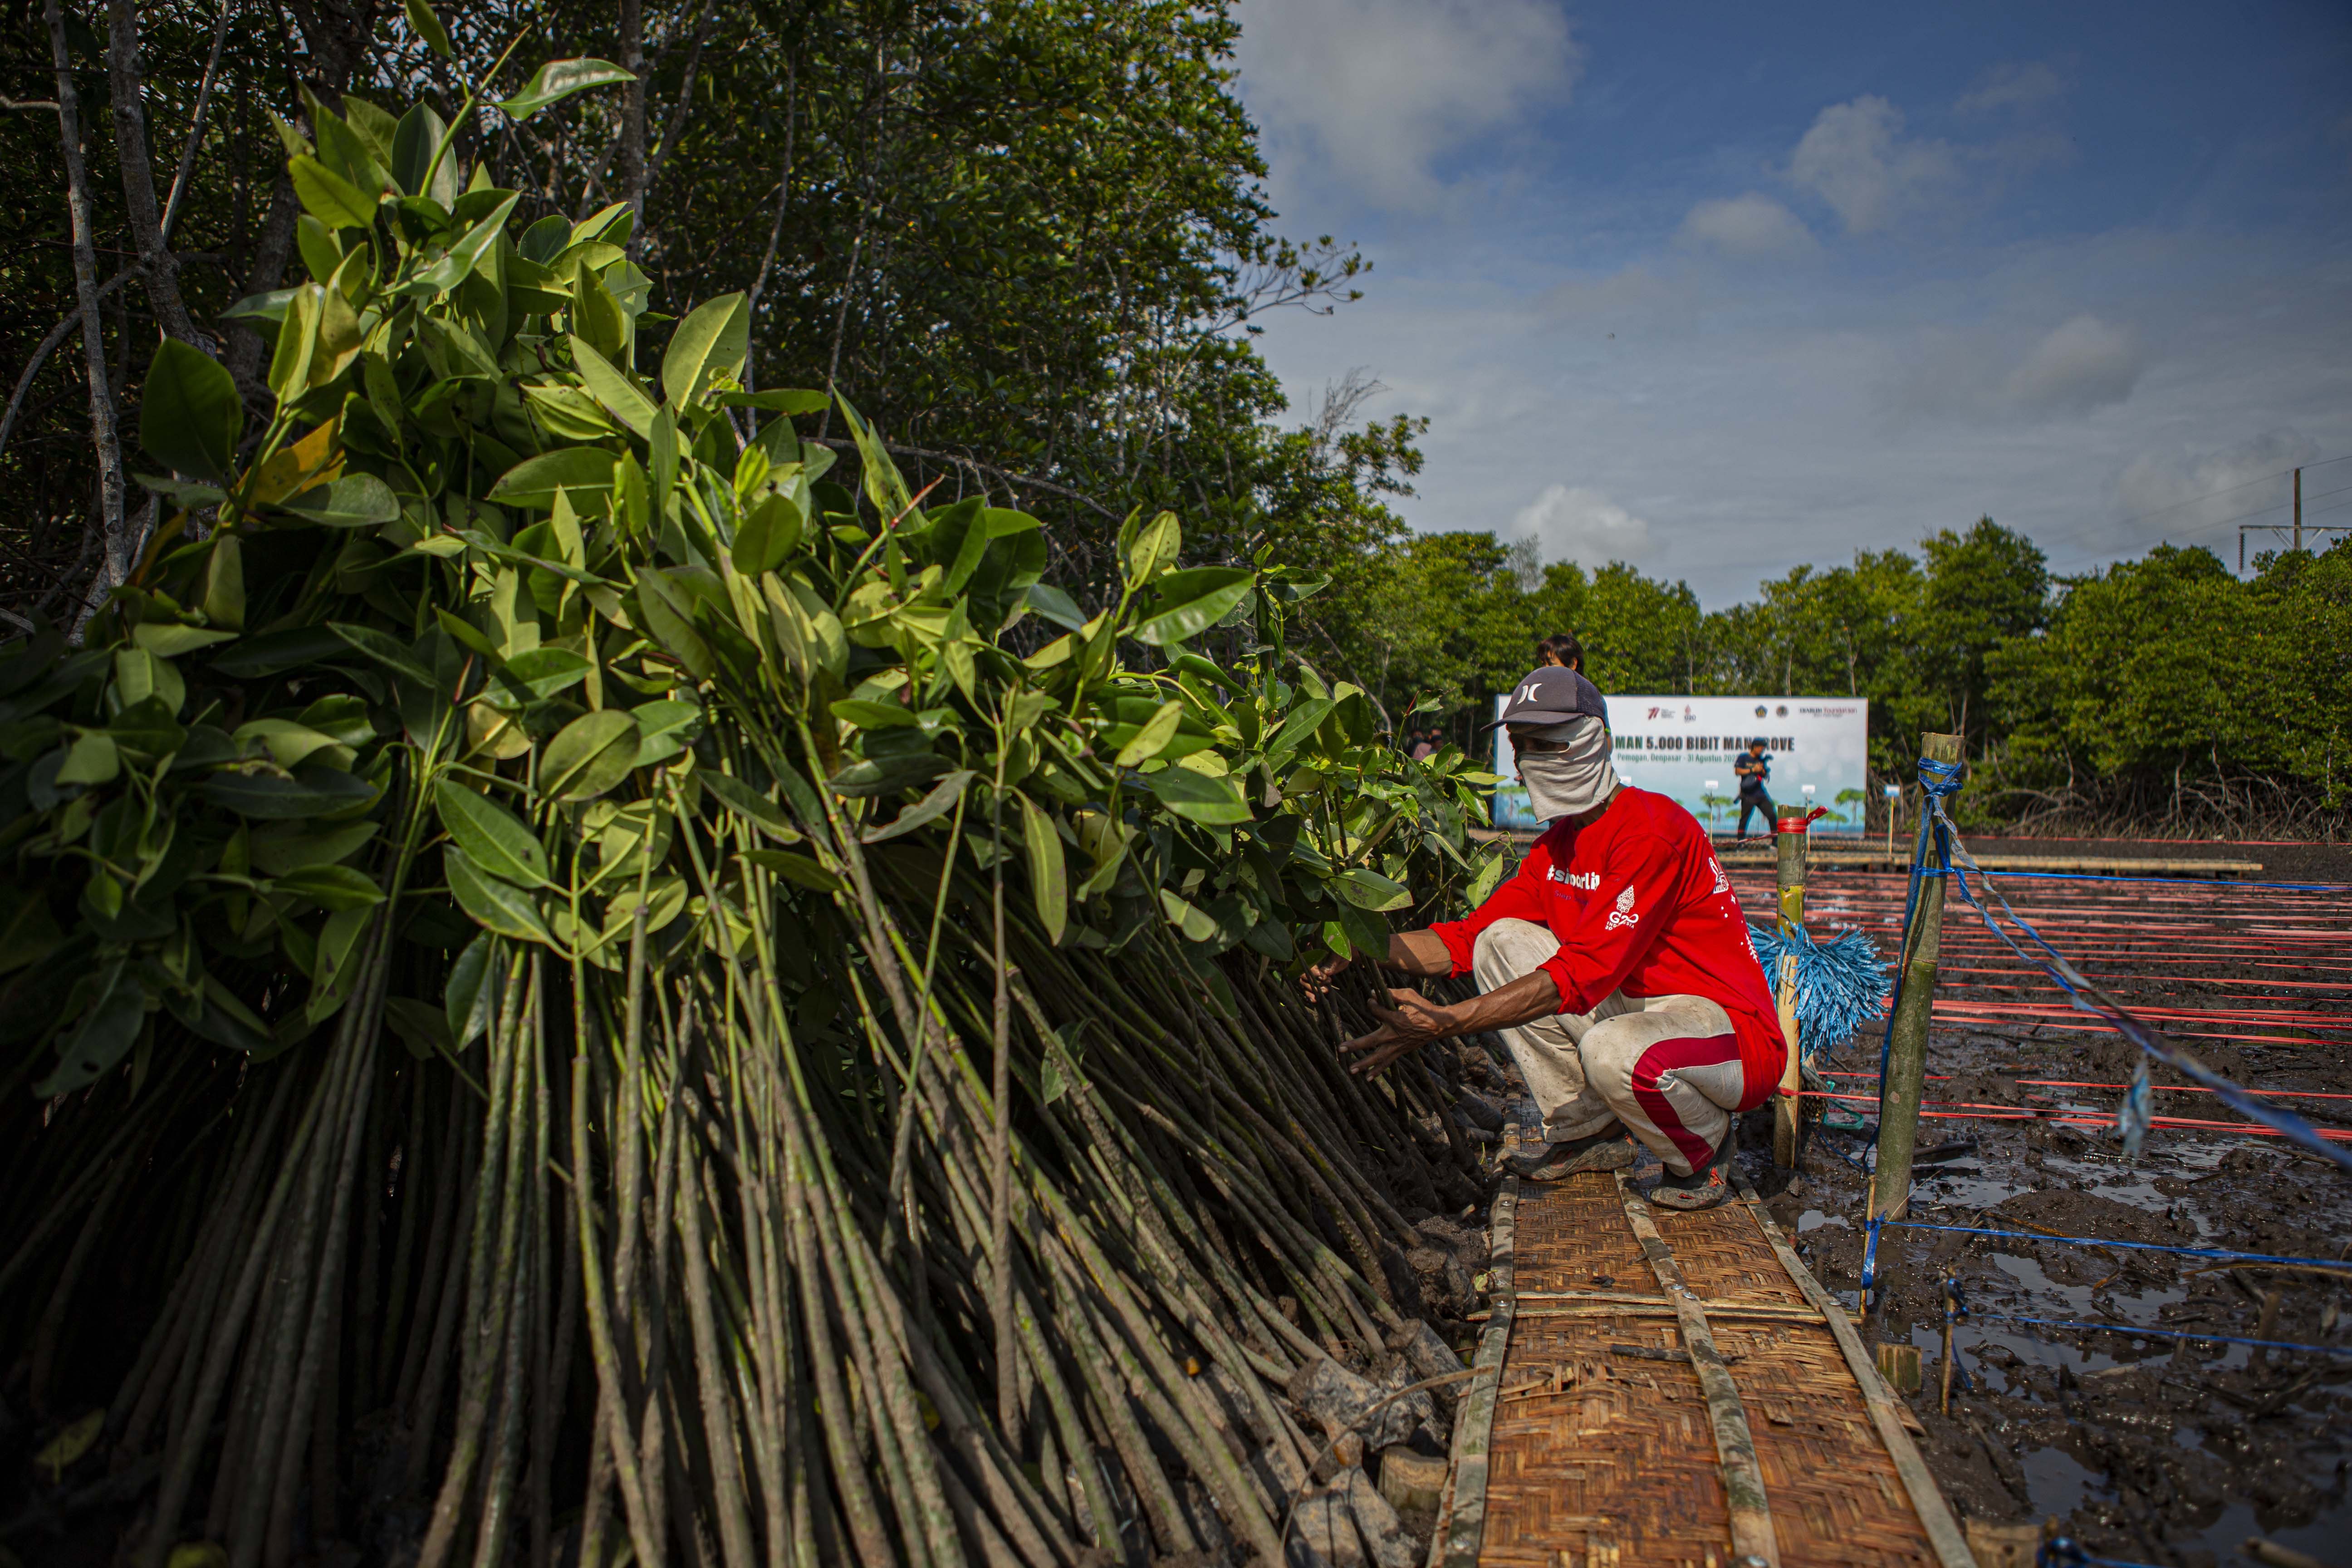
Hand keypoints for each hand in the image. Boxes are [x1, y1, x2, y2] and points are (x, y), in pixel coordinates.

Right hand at [1299, 951, 1350, 999]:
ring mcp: (1310, 973)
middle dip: (1313, 983)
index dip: (1312, 972)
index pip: (1306, 963)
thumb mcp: (1338, 955)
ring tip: (1325, 991)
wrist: (1346, 955)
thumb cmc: (1342, 951)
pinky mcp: (1314, 981)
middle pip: (1302, 975)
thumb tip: (1324, 973)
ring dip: (1312, 990)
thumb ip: (1331, 963)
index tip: (1323, 977)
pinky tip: (1315, 999)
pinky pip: (1307, 989)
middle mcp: (1309, 963)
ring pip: (1304, 983)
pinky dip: (1310, 995)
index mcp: (1312, 954)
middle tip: (1326, 986)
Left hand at [1339, 986, 1454, 1075]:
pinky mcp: (1401, 1051)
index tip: (1371, 1001)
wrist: (1439, 1025)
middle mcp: (1394, 1034)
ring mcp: (1397, 1045)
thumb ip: (1391, 994)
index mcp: (1395, 1019)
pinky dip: (1378, 1070)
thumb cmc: (1424, 1008)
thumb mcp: (1409, 996)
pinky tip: (1368, 1078)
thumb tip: (1372, 993)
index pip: (1376, 1011)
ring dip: (1364, 1064)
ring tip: (1351, 1070)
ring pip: (1378, 1057)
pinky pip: (1388, 1063)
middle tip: (1341, 1048)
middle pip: (1370, 1041)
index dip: (1372, 1004)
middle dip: (1355, 1045)